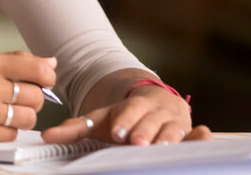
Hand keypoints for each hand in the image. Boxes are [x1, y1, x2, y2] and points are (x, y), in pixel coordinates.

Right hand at [0, 51, 56, 141]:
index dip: (47, 76)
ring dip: (22, 116)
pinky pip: (12, 134)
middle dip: (32, 99)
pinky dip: (7, 130)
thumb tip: (50, 62)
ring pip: (28, 118)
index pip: (36, 69)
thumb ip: (16, 60)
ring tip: (6, 111)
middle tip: (19, 97)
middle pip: (36, 96)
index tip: (45, 80)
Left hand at [42, 85, 210, 145]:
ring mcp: (172, 122)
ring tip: (162, 147)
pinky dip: (200, 136)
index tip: (118, 132)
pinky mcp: (188, 132)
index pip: (127, 113)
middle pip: (150, 122)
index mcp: (131, 107)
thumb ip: (75, 129)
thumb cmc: (124, 118)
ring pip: (172, 129)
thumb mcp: (100, 120)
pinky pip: (195, 134)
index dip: (125, 121)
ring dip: (169, 137)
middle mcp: (154, 112)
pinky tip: (204, 135)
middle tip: (137, 143)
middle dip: (144, 132)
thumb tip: (46, 137)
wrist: (153, 103)